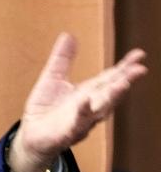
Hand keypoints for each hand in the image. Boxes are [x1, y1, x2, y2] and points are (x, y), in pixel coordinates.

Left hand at [7, 33, 147, 171]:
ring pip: (100, 109)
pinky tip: (86, 103)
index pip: (110, 77)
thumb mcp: (52, 78)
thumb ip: (62, 59)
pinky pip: (76, 124)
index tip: (139, 54)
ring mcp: (80, 121)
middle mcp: (90, 106)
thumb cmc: (46, 108)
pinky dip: (82, 114)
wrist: (31, 135)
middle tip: (140, 69)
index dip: (125, 67)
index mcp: (88, 92)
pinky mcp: (66, 133)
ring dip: (112, 97)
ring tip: (122, 84)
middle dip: (125, 81)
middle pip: (111, 92)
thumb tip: (68, 35)